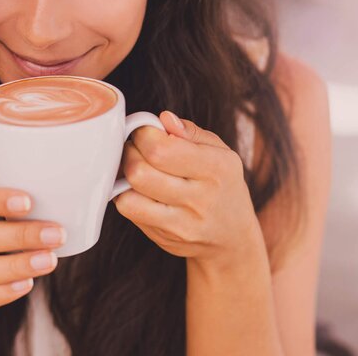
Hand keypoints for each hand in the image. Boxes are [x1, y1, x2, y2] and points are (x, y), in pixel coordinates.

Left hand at [113, 111, 262, 268]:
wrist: (233, 238)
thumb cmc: (222, 185)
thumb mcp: (220, 152)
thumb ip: (191, 132)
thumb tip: (163, 119)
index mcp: (216, 169)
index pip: (161, 149)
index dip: (144, 134)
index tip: (146, 132)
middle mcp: (200, 198)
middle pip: (139, 171)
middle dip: (129, 152)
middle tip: (137, 148)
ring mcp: (182, 224)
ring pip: (129, 195)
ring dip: (124, 176)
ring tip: (136, 167)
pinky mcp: (164, 239)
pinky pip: (129, 211)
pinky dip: (125, 195)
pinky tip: (138, 189)